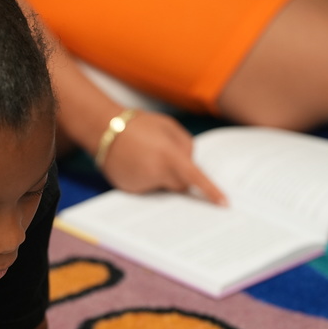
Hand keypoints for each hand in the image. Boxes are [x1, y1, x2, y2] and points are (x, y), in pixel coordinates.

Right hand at [101, 110, 226, 204]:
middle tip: (166, 158)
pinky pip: (148, 189)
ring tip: (145, 157)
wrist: (103, 129)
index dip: (211, 192)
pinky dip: (146, 180)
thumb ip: (186, 146)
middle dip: (179, 176)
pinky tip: (135, 164)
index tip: (224, 204)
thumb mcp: (169, 127)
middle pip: (180, 186)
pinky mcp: (130, 190)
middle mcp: (157, 173)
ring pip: (163, 188)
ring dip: (161, 177)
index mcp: (169, 155)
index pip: (196, 178)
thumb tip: (191, 165)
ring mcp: (143, 184)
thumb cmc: (138, 124)